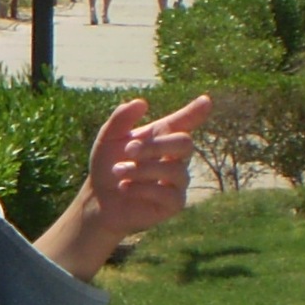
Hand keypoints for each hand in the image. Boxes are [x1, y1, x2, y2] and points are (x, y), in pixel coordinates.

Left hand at [81, 94, 210, 240]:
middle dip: (155, 145)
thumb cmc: (107, 167)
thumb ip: (121, 119)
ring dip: (141, 169)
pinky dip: (142, 188)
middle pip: (184, 143)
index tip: (205, 101)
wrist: (99, 200)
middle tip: (128, 150)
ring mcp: (178, 181)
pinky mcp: (174, 203)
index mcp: (162, 137)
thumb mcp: (108, 139)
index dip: (196, 112)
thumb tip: (141, 102)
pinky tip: (125, 188)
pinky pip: (169, 193)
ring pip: (174, 169)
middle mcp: (175, 157)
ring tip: (118, 172)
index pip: (185, 122)